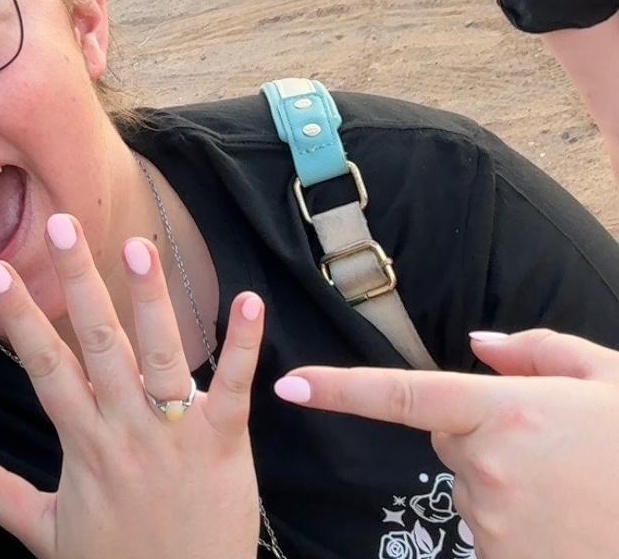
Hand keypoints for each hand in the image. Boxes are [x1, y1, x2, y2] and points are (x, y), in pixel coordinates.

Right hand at [0, 213, 264, 558]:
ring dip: (150, 298)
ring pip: (158, 355)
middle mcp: (125, 430)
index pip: (44, 366)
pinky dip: (243, 345)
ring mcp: (176, 436)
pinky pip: (233, 389)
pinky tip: (249, 301)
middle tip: (62, 224)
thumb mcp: (46, 533)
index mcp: (83, 445)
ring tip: (138, 246)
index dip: (19, 315)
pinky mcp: (224, 446)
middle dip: (78, 281)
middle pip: (97, 345)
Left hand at [275, 329, 618, 558]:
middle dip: (480, 437)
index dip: (340, 390)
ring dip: (505, 485)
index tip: (290, 385)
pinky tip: (565, 521)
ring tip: (570, 488)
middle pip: (449, 440)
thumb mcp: (605, 379)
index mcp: (506, 411)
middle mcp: (490, 467)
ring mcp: (497, 523)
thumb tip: (478, 344)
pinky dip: (520, 525)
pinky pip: (493, 533)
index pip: (403, 395)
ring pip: (473, 489)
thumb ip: (536, 353)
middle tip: (550, 447)